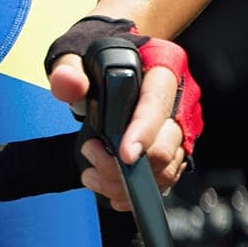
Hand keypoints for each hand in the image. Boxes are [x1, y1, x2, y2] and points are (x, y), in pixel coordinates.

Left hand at [46, 17, 202, 210]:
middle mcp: (180, 99)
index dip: (144, 131)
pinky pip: (163, 179)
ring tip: (92, 174)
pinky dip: (136, 192)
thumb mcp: (77, 54)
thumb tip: (68, 84)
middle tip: (90, 155)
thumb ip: (68, 69)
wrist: (117, 63)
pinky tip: (110, 189)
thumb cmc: (100, 61)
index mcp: (163, 68)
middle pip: (166, 144)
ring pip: (166, 168)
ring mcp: (179, 127)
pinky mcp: (173, 149)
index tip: (125, 154)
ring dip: (126, 182)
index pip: (158, 103)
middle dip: (126, 164)